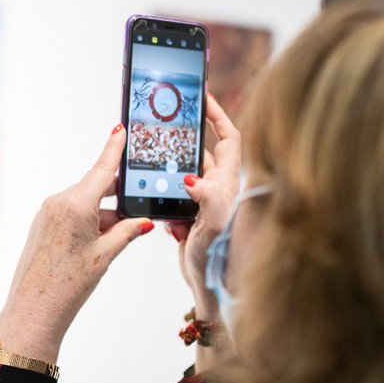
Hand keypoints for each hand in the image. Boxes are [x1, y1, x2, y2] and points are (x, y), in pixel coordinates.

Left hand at [0, 124, 153, 364]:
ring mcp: (47, 213)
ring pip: (85, 202)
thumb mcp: (105, 256)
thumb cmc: (67, 286)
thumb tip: (144, 220)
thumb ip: (127, 232)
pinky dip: (90, 221)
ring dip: (104, 213)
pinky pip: (72, 213)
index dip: (114, 148)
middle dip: (117, 194)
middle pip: (95, 186)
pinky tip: (100, 240)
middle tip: (139, 201)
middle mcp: (58, 202)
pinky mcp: (42, 225)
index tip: (120, 128)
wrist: (33, 311)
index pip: (102, 169)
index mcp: (75, 204)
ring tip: (119, 236)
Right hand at [166, 95, 241, 325]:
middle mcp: (219, 187)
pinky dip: (164, 192)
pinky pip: (174, 192)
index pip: (229, 138)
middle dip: (186, 137)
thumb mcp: (213, 225)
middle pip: (203, 150)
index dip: (218, 115)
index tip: (203, 97)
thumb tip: (192, 178)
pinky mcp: (190, 213)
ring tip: (155, 160)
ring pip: (185, 171)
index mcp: (228, 183)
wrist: (208, 284)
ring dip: (170, 166)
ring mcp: (204, 200)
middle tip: (167, 123)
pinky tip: (157, 201)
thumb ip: (207, 198)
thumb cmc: (215, 257)